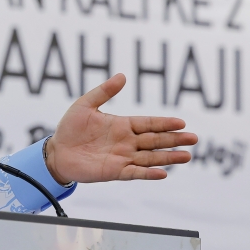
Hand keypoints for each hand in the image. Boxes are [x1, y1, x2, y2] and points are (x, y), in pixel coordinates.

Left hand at [45, 73, 196, 183]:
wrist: (56, 151)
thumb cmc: (70, 128)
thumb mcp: (85, 105)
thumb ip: (104, 92)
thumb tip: (122, 76)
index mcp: (122, 125)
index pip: (149, 124)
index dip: (164, 123)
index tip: (181, 123)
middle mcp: (126, 142)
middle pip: (155, 140)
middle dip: (174, 140)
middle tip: (194, 139)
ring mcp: (122, 157)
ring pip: (150, 157)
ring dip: (168, 158)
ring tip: (187, 156)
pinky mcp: (114, 172)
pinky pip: (135, 172)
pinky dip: (148, 173)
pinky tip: (163, 173)